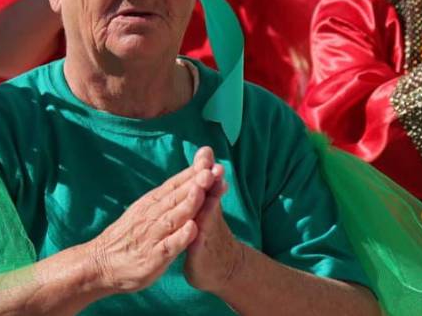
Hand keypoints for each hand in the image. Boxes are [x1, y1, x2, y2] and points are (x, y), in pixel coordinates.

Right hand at [85, 148, 215, 294]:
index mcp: (150, 204)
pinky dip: (180, 237)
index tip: (209, 158)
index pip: (174, 185)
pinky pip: (168, 246)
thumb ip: (164, 200)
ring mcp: (152, 236)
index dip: (192, 172)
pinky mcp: (152, 257)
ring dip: (189, 204)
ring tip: (202, 191)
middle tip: (212, 169)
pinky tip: (193, 229)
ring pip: (173, 217)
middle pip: (176, 197)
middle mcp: (151, 216)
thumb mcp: (144, 212)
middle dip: (195, 183)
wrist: (101, 263)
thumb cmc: (127, 238)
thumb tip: (186, 182)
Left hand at [183, 149, 244, 294]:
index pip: (206, 183)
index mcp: (206, 205)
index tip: (206, 151)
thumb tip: (208, 162)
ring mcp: (206, 235)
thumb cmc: (211, 235)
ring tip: (206, 191)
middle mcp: (209, 217)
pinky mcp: (199, 253)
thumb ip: (207, 187)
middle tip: (213, 168)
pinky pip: (198, 244)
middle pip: (210, 196)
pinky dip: (196, 235)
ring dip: (208, 204)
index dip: (205, 168)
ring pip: (207, 218)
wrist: (225, 269)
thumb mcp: (209, 209)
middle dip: (210, 182)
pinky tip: (196, 226)